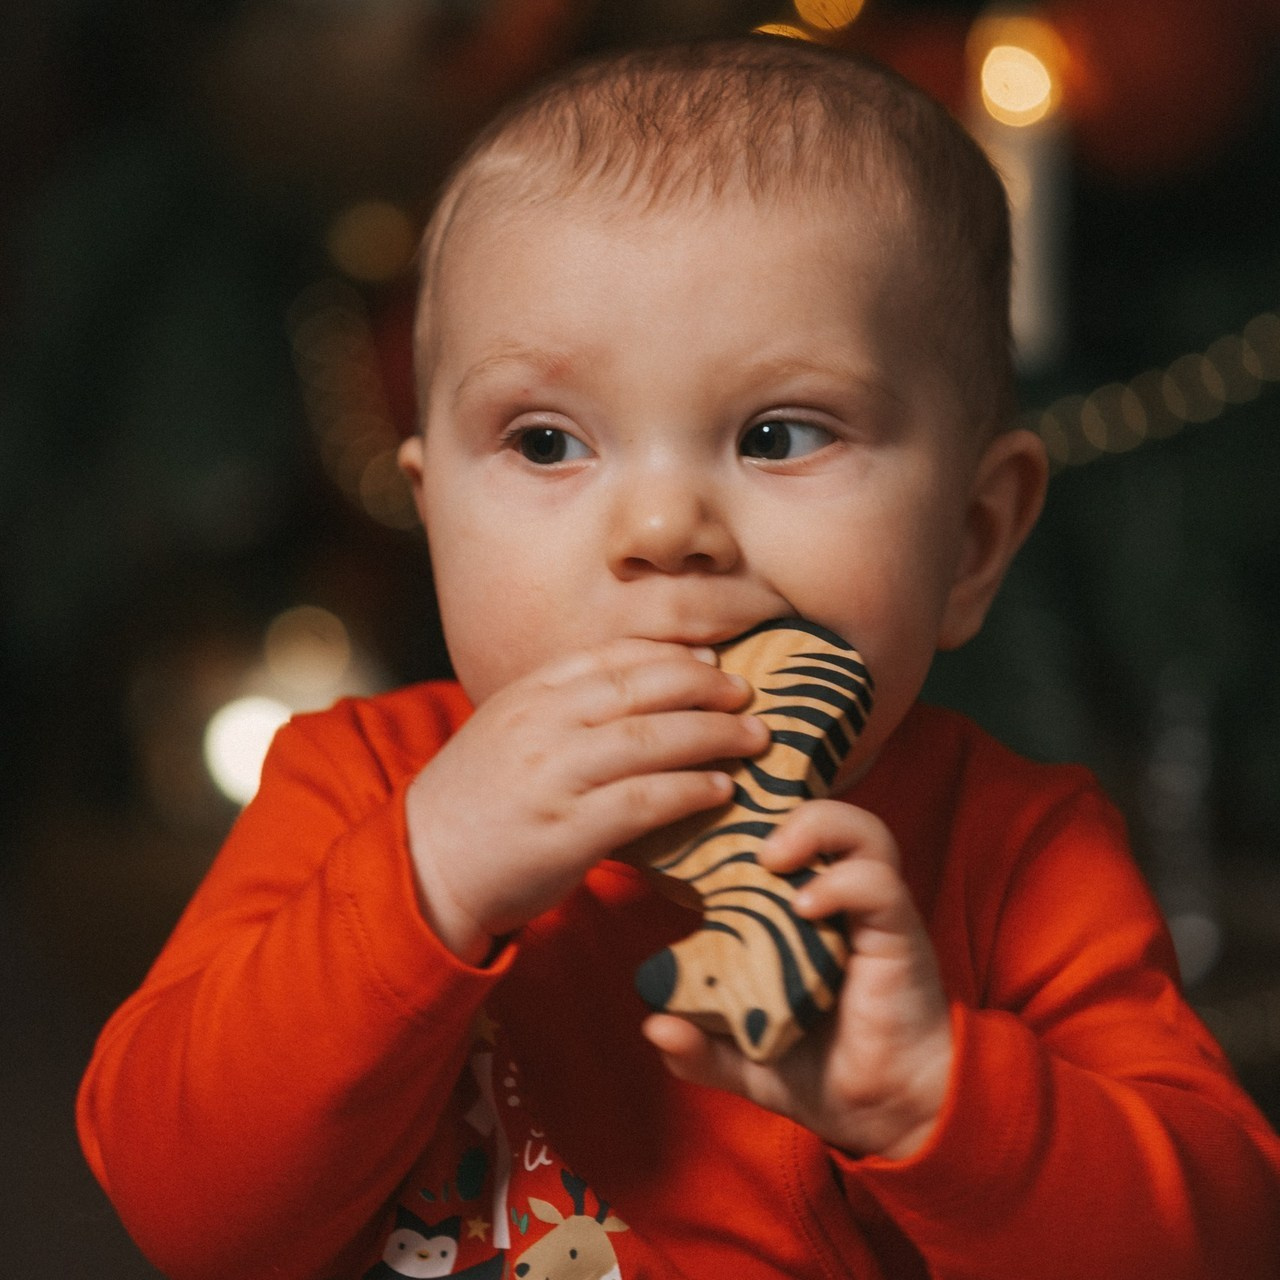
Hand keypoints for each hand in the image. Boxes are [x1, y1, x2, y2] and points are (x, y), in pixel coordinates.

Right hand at [405, 639, 768, 964]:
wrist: (424, 866)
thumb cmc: (478, 800)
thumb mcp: (508, 730)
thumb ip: (565, 707)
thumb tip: (644, 692)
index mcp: (528, 694)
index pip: (612, 656)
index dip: (671, 655)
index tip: (712, 660)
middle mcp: (542, 725)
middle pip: (642, 688)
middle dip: (705, 686)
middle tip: (746, 694)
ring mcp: (553, 776)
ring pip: (651, 739)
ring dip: (713, 735)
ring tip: (753, 738)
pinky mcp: (567, 831)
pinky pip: (644, 801)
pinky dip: (690, 790)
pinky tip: (722, 789)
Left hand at [643, 800, 952, 1159]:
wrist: (896, 1111)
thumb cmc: (822, 1071)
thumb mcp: (744, 1061)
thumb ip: (699, 1048)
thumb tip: (653, 1026)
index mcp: (796, 908)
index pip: (778, 830)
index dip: (746, 811)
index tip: (701, 820)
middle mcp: (837, 896)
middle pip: (821, 810)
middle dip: (777, 803)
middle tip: (739, 836)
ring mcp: (871, 910)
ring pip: (861, 831)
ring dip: (814, 828)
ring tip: (772, 857)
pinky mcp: (897, 932)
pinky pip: (879, 885)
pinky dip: (841, 884)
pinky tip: (806, 907)